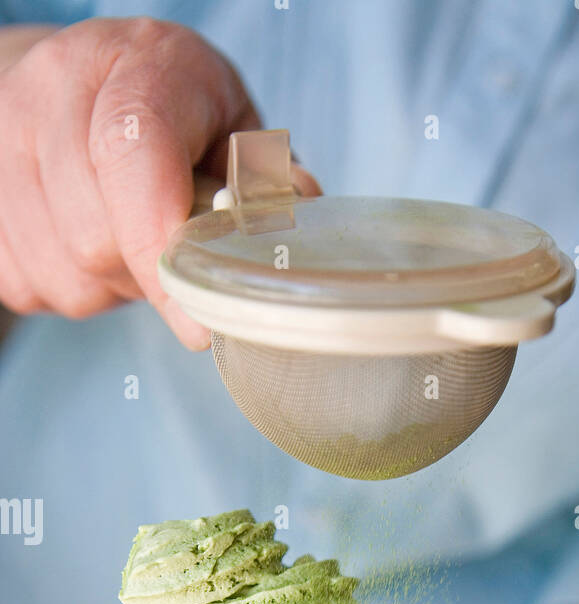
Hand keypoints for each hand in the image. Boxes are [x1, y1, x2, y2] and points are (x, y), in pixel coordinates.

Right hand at [0, 18, 318, 345]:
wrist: (67, 86)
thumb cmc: (171, 113)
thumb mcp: (231, 124)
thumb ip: (263, 176)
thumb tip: (298, 212)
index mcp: (135, 62)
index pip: (131, 154)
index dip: (162, 245)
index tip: (198, 314)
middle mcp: (52, 89)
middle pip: (96, 237)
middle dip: (148, 274)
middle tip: (175, 253)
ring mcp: (1, 143)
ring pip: (66, 275)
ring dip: (114, 287)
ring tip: (132, 240)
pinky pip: (34, 287)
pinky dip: (75, 288)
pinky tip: (89, 246)